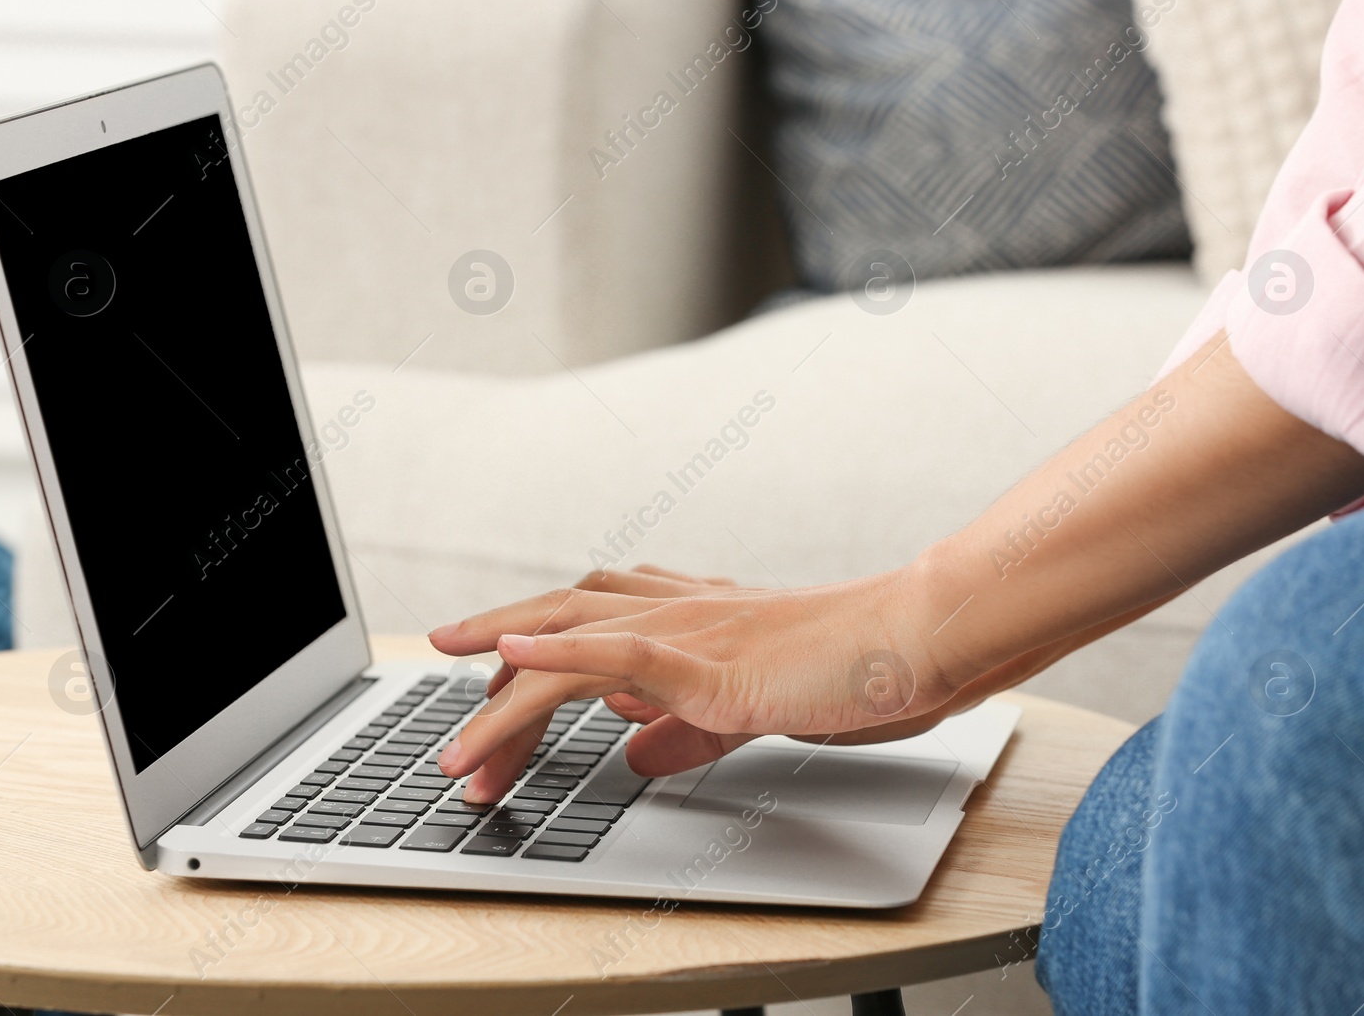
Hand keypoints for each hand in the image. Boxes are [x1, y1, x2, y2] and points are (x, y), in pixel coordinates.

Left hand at [429, 562, 953, 802]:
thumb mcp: (747, 709)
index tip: (485, 696)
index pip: (585, 629)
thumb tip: (630, 751)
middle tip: (449, 723)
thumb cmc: (848, 670)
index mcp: (685, 620)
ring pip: (569, 643)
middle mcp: (675, 612)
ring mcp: (691, 631)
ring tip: (454, 745)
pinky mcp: (714, 662)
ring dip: (502, 695)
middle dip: (491, 664)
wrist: (914, 643)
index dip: (529, 659)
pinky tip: (511, 654)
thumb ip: (685, 727)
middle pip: (556, 622)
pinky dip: (561, 651)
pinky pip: (623, 649)